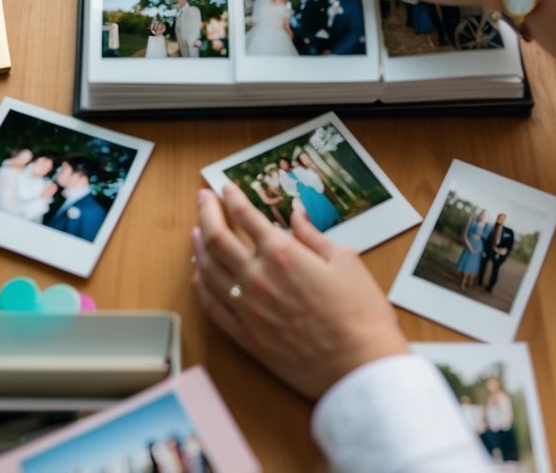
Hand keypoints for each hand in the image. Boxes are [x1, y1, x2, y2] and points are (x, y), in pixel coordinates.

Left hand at [191, 184, 406, 400]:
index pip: (245, 216)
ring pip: (208, 270)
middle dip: (206, 213)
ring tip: (195, 232)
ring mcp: (248, 309)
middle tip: (202, 198)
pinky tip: (200, 276)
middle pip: (216, 237)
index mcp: (282, 253)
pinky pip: (213, 307)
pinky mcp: (247, 338)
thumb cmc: (360, 314)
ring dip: (198, 246)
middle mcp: (258, 277)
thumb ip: (313, 235)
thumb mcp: (345, 260)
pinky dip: (202, 287)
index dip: (233, 198)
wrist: (360, 367)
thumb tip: (297, 216)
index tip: (227, 188)